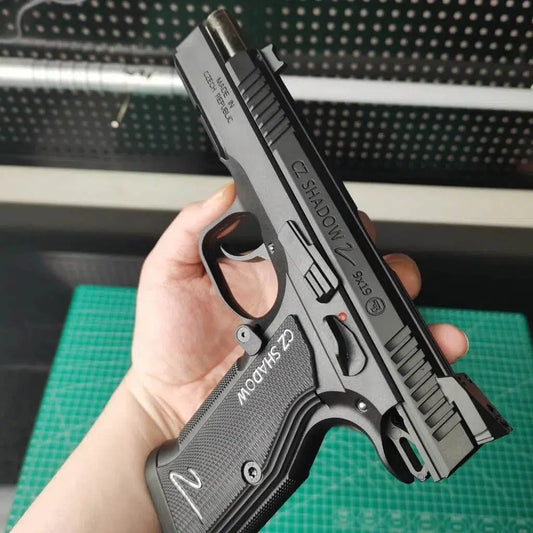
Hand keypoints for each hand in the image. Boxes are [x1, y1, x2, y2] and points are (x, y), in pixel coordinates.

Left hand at [126, 183, 468, 437]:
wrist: (167, 399)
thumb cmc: (166, 337)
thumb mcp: (167, 274)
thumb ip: (190, 230)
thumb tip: (224, 193)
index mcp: (264, 269)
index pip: (313, 240)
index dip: (342, 232)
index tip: (359, 231)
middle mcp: (291, 298)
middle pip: (352, 274)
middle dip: (384, 268)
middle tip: (391, 274)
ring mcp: (303, 333)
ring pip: (363, 314)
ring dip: (397, 309)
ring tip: (413, 313)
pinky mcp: (308, 367)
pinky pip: (352, 359)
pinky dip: (383, 358)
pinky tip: (403, 355)